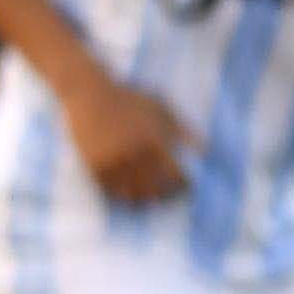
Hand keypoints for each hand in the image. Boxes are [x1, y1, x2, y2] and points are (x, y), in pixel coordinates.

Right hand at [59, 73, 190, 202]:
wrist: (88, 94)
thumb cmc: (129, 98)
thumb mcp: (162, 106)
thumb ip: (184, 128)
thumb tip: (205, 150)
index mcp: (152, 139)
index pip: (174, 173)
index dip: (184, 183)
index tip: (187, 185)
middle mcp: (132, 153)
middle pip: (154, 187)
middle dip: (165, 195)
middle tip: (170, 195)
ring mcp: (111, 160)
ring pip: (132, 192)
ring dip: (144, 199)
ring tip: (151, 199)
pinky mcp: (94, 165)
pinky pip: (111, 189)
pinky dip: (122, 195)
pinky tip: (130, 193)